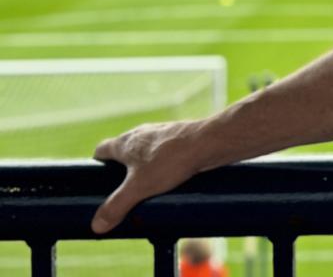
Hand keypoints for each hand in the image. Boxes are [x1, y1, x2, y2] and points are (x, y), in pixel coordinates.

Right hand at [91, 120, 205, 233]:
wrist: (209, 142)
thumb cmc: (171, 160)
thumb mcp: (139, 188)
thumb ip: (116, 206)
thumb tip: (96, 225)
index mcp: (126, 142)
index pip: (101, 149)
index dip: (96, 164)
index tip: (96, 181)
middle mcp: (142, 134)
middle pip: (123, 152)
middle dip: (120, 171)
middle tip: (123, 193)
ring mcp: (162, 134)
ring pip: (145, 152)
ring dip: (143, 168)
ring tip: (147, 190)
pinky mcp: (180, 139)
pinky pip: (164, 153)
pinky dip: (162, 165)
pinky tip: (170, 180)